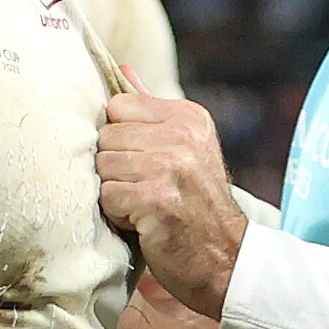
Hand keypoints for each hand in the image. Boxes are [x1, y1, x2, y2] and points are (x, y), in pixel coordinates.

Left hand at [98, 90, 247, 315]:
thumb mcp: (185, 148)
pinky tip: (143, 222)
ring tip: (144, 206)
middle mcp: (182, 135)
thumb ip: (151, 110)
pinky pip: (106, 195)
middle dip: (114, 168)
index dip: (120, 139)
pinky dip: (117, 214)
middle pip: (105, 137)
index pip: (118, 106)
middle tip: (144, 190)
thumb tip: (122, 69)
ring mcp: (170, 165)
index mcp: (188, 117)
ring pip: (101, 166)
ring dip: (114, 192)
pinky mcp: (156, 198)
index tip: (143, 163)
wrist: (226, 259)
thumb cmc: (196, 206)